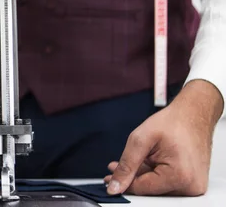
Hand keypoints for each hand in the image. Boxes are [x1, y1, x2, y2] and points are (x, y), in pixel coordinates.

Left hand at [105, 80, 223, 195]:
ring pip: (158, 187)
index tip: (109, 179)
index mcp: (179, 176)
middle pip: (151, 189)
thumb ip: (126, 165)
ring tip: (135, 159)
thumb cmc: (172, 122)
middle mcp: (191, 186)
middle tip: (115, 167)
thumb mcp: (140, 140)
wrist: (194, 114)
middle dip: (132, 177)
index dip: (123, 183)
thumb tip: (115, 187)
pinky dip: (155, 174)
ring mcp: (194, 185)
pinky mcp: (193, 182)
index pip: (143, 189)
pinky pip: (167, 183)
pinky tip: (146, 162)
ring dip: (143, 175)